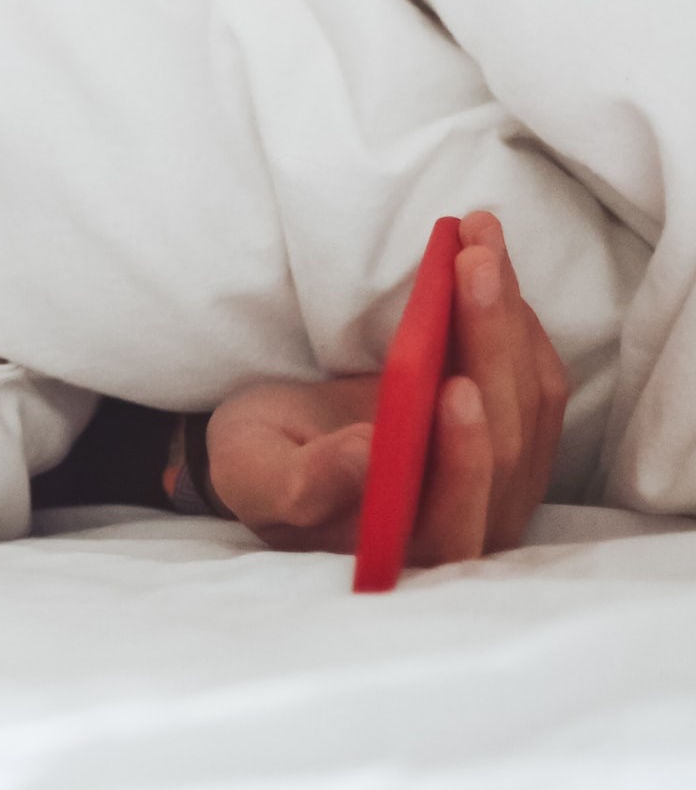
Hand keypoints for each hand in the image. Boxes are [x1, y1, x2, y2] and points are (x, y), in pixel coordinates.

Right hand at [204, 211, 570, 565]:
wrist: (283, 448)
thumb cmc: (261, 466)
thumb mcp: (253, 475)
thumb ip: (302, 482)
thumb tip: (366, 456)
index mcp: (401, 549)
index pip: (454, 511)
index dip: (463, 453)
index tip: (456, 387)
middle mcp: (467, 529)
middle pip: (505, 444)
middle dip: (492, 345)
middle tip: (472, 263)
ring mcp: (499, 487)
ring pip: (530, 406)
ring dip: (510, 317)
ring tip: (482, 240)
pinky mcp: (511, 442)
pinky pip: (537, 385)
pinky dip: (518, 321)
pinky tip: (492, 266)